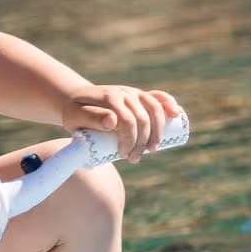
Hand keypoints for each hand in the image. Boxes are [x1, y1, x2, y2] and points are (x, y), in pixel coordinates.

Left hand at [63, 85, 182, 161]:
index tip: (123, 155)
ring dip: (158, 131)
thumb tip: (112, 122)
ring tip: (152, 149)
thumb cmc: (75, 113)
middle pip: (143, 119)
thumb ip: (91, 118)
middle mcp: (124, 93)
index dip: (129, 141)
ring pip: (154, 109)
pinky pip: (157, 96)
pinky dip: (168, 103)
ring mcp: (133, 93)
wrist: (76, 99)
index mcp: (110, 98)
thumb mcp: (75, 117)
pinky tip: (175, 113)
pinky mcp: (139, 95)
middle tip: (134, 159)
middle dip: (142, 142)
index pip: (127, 121)